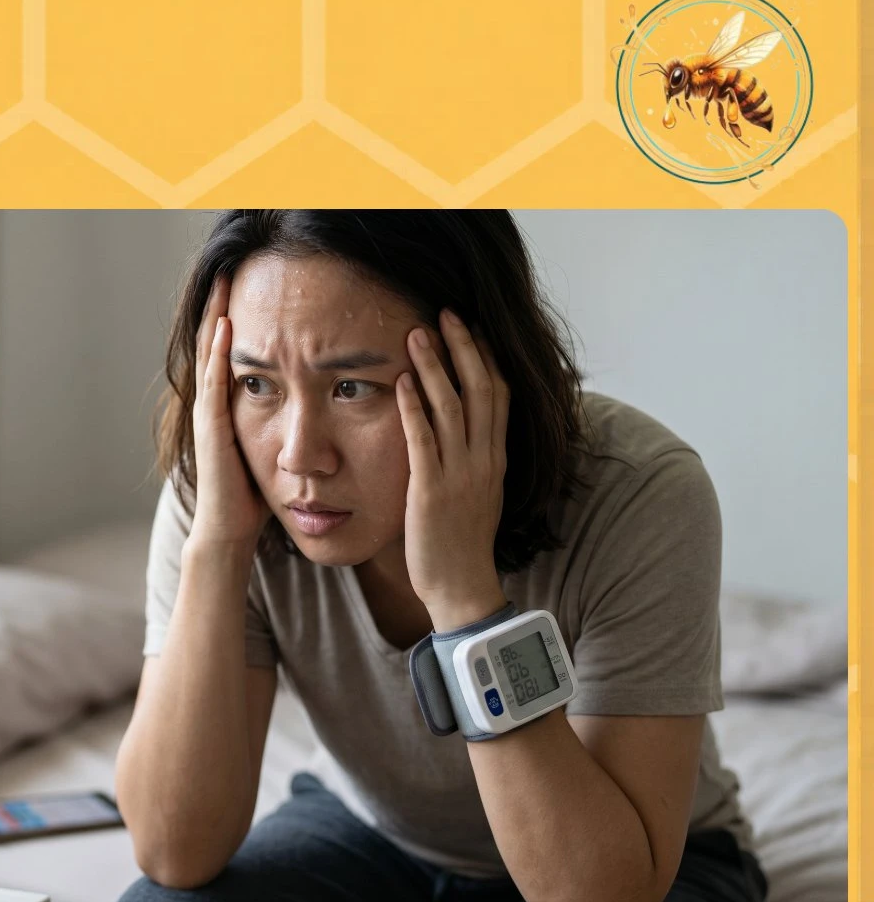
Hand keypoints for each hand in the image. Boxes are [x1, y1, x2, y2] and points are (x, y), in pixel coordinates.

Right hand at [185, 273, 266, 548]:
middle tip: (236, 263)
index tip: (256, 281)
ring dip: (217, 313)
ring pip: (211, 351)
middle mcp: (215, 401)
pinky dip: (218, 350)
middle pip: (217, 339)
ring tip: (227, 279)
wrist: (230, 529)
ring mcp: (209, 411)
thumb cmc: (257, 494)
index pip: (236, 347)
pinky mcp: (211, 425)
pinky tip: (226, 325)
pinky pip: (214, 379)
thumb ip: (289, 420)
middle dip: (225, 301)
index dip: (243, 313)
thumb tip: (325, 399)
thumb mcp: (275, 446)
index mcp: (232, 402)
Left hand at [398, 309, 509, 629]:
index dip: (485, 358)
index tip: (470, 327)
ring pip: (454, 407)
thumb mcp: (476, 494)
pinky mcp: (433, 491)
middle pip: (482, 389)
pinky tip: (402, 382)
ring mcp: (461, 474)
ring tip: (417, 334)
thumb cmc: (460, 544)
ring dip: (435, 367)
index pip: (499, 395)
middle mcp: (486, 459)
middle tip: (445, 313)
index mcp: (496, 458)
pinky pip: (425, 440)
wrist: (462, 588)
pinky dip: (415, 408)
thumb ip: (471, 462)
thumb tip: (463, 436)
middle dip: (464, 348)